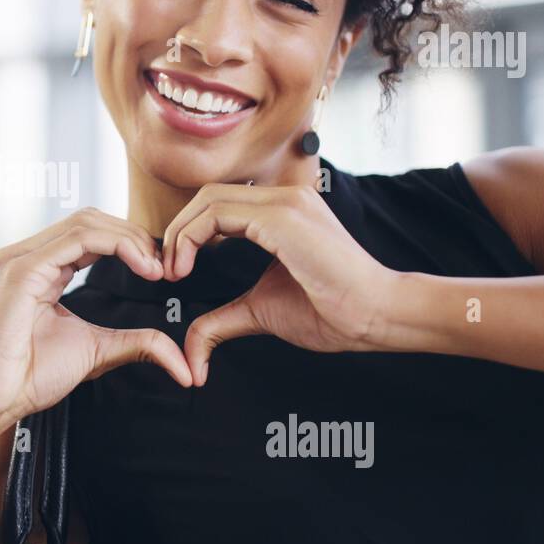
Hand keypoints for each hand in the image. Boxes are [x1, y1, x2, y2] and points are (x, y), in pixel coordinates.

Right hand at [0, 207, 195, 423]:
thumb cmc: (27, 378)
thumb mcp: (96, 353)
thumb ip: (136, 344)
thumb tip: (182, 362)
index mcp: (37, 269)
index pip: (89, 235)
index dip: (129, 244)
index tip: (160, 271)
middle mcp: (24, 256)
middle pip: (90, 220)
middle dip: (133, 236)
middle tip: (164, 266)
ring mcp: (19, 259)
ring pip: (86, 222)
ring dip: (129, 238)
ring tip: (155, 267)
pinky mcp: (20, 269)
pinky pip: (77, 238)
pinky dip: (116, 245)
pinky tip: (141, 266)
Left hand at [161, 183, 400, 381]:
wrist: (377, 315)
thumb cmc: (333, 312)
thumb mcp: (261, 312)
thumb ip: (222, 320)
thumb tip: (192, 347)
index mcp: (282, 212)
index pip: (219, 204)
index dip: (188, 232)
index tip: (175, 269)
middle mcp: (284, 198)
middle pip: (207, 195)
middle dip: (177, 230)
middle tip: (166, 269)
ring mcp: (285, 203)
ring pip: (209, 199)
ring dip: (180, 234)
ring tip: (173, 271)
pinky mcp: (282, 217)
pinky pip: (219, 213)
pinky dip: (191, 237)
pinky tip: (186, 268)